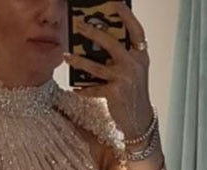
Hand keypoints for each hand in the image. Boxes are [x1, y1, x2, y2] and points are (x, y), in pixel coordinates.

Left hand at [64, 2, 152, 140]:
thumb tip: (100, 44)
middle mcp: (134, 65)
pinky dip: (83, 90)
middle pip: (111, 43)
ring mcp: (124, 79)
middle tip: (78, 24)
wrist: (139, 121)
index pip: (136, 31)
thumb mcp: (134, 72)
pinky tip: (75, 88)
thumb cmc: (134, 94)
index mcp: (141, 56)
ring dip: (79, 61)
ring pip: (96, 66)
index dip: (126, 15)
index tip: (114, 3)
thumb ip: (123, 57)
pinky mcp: (114, 93)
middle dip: (92, 32)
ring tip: (66, 56)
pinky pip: (93, 89)